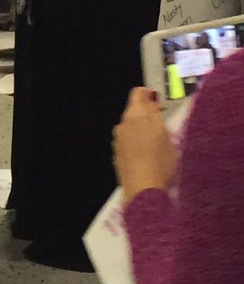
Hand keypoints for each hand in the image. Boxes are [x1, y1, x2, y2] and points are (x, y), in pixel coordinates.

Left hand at [112, 87, 177, 203]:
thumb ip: (155, 114)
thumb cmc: (160, 160)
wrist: (143, 190)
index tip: (160, 102)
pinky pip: (128, 141)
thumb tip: (150, 100)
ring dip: (142, 128)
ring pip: (131, 126)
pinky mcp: (117, 154)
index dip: (149, 95)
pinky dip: (136, 142)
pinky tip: (147, 154)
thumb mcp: (165, 134)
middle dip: (147, 113)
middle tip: (163, 123)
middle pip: (134, 110)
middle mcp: (122, 125)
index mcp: (134, 116)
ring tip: (157, 141)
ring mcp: (118, 140)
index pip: (138, 93)